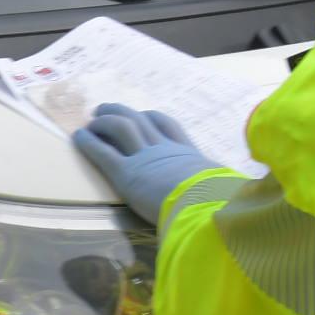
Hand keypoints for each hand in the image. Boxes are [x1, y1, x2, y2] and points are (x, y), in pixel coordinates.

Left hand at [73, 103, 226, 226]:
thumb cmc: (221, 201)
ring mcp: (145, 158)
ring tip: (93, 119)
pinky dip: (89, 143)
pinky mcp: (126, 173)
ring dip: (106, 120)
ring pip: (122, 128)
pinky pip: (103, 153)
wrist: (208, 204)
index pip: (170, 128)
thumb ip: (222, 188)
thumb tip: (235, 196)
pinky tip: (79, 137)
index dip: (153, 119)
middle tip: (109, 110)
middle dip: (124, 112)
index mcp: (190, 156)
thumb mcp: (226, 189)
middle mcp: (165, 150)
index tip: (144, 115)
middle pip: (142, 121)